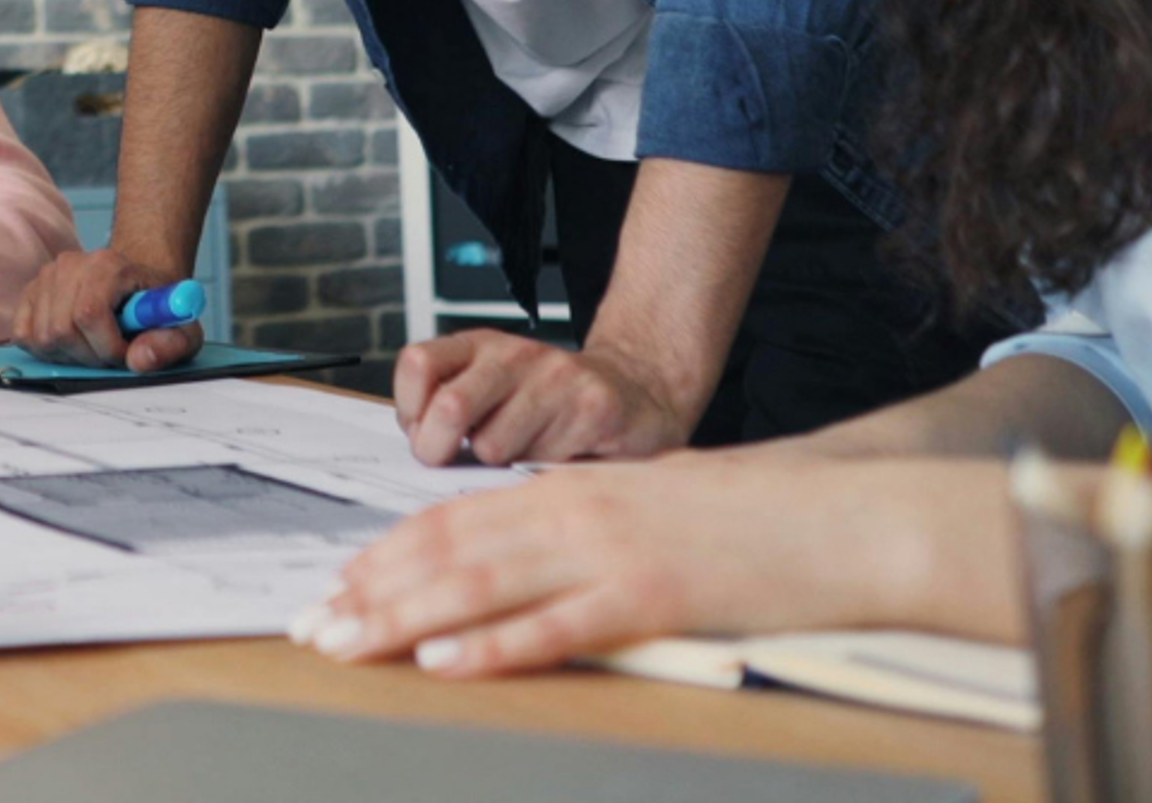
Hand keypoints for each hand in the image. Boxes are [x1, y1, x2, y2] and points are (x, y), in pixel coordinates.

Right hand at [9, 246, 199, 370]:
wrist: (136, 286)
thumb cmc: (156, 308)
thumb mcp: (181, 328)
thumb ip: (169, 345)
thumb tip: (138, 360)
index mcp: (109, 265)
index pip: (89, 314)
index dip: (107, 347)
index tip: (125, 353)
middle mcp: (71, 264)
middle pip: (61, 330)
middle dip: (89, 355)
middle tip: (111, 352)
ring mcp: (46, 277)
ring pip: (41, 337)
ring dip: (69, 355)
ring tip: (94, 345)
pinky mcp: (30, 293)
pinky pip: (23, 334)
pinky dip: (46, 349)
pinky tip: (72, 342)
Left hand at [292, 456, 985, 676]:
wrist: (841, 514)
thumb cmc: (751, 519)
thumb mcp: (647, 505)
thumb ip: (582, 526)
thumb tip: (525, 556)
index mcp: (570, 488)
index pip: (452, 521)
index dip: (385, 557)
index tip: (334, 588)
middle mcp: (574, 511)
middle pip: (445, 552)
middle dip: (369, 592)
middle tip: (310, 625)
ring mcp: (608, 553)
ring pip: (479, 585)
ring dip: (402, 618)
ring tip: (347, 642)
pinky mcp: (648, 597)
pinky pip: (553, 625)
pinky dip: (491, 646)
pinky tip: (442, 663)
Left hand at [391, 331, 693, 464]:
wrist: (633, 392)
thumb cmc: (550, 402)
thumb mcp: (491, 392)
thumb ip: (446, 412)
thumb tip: (414, 447)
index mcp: (479, 346)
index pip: (417, 363)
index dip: (409, 409)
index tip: (422, 431)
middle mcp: (513, 355)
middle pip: (449, 406)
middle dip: (439, 450)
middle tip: (453, 461)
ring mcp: (556, 377)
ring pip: (494, 445)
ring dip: (501, 464)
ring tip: (523, 451)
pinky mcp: (593, 406)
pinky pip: (543, 460)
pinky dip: (543, 472)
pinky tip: (559, 454)